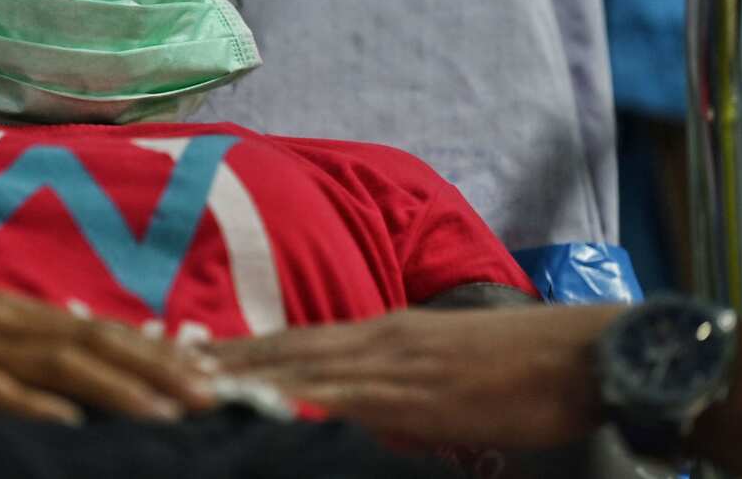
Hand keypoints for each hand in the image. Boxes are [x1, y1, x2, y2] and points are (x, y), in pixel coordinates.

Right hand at [0, 293, 218, 442]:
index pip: (96, 331)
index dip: (154, 352)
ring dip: (116, 389)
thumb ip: (19, 354)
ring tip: (166, 414)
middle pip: (90, 342)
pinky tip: (71, 427)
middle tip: (209, 396)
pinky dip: (32, 406)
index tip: (204, 376)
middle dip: (154, 369)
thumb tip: (82, 368)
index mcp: (5, 314)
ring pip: (53, 364)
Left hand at [210, 305, 621, 447]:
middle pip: (282, 349)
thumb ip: (400, 386)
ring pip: (298, 367)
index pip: (296, 341)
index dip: (239, 348)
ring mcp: (394, 360)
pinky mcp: (416, 389)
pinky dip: (295, 398)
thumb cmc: (529, 366)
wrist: (588, 352)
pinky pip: (343, 396)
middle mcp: (379, 337)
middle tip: (153, 365)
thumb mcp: (449, 373)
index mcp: (386, 332)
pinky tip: (259, 407)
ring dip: (238, 375)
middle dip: (217, 359)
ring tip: (180, 384)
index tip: (184, 355)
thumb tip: (363, 409)